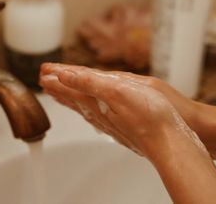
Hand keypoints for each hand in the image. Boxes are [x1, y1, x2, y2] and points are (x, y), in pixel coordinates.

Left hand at [39, 63, 206, 158]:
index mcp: (97, 102)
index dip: (57, 77)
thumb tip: (63, 76)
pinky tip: (90, 112)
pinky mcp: (123, 128)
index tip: (43, 71)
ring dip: (70, 98)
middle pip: (73, 98)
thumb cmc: (151, 117)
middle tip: (44, 81)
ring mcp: (111, 123)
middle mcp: (100, 114)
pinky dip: (87, 108)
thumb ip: (89, 83)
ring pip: (84, 107)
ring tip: (59, 93)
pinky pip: (96, 115)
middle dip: (59, 88)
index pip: (71, 86)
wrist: (172, 143)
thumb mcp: (118, 91)